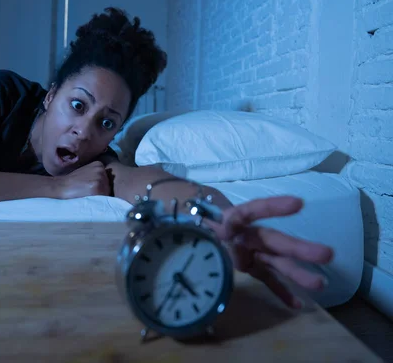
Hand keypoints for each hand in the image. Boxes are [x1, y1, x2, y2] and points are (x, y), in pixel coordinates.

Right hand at [56, 161, 110, 198]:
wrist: (61, 186)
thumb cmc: (73, 182)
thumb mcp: (87, 172)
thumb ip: (97, 174)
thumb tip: (111, 182)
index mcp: (99, 164)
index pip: (108, 179)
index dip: (100, 186)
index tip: (89, 186)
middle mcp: (101, 170)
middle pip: (109, 185)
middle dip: (101, 190)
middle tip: (87, 191)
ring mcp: (100, 178)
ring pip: (107, 192)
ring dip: (100, 196)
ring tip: (87, 194)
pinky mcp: (97, 188)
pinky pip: (103, 198)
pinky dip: (98, 200)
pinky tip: (88, 197)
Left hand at [203, 196, 333, 308]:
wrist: (197, 224)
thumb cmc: (196, 216)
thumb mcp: (190, 216)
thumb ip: (192, 219)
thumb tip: (180, 215)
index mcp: (232, 219)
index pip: (251, 211)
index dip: (272, 207)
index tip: (297, 204)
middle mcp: (249, 235)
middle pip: (274, 240)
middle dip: (299, 248)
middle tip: (328, 254)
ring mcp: (253, 252)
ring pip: (277, 262)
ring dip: (298, 273)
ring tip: (320, 284)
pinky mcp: (252, 266)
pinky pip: (269, 279)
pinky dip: (281, 292)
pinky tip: (298, 305)